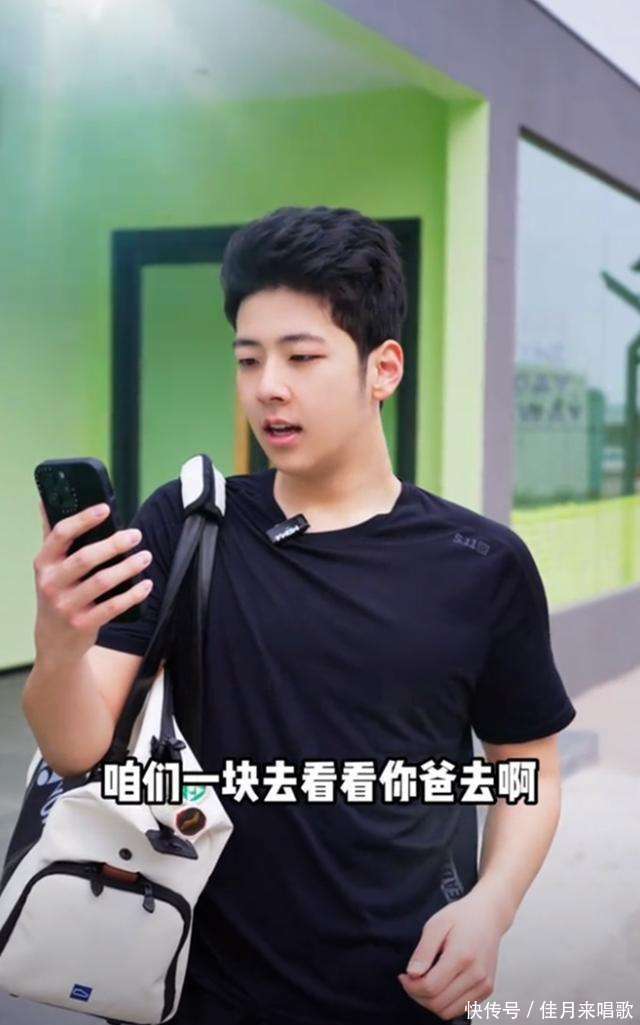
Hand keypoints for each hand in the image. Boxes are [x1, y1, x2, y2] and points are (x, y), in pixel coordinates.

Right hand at [33, 500, 152, 666]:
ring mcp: (66, 606)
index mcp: (44, 563)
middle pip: (85, 558)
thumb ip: (52, 537)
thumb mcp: (49, 568)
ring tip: (145, 556)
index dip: (83, 519)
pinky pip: (113, 607)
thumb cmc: (58, 594)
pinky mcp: (83, 624)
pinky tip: (147, 584)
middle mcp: (51, 584)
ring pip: (102, 582)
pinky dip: (132, 595)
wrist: (54, 642)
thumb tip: (45, 501)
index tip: (106, 509)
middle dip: (114, 544)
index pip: (61, 534)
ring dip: (128, 567)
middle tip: (136, 535)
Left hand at [397, 888, 504, 1018]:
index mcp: (462, 956)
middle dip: (418, 996)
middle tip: (411, 980)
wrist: (488, 915)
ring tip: (424, 983)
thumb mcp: (436, 924)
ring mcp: (484, 985)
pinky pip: (460, 1009)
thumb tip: (412, 974)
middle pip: (438, 1004)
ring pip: (448, 1012)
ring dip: (430, 1003)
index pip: (430, 987)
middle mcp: (476, 975)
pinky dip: (445, 1003)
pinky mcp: (487, 990)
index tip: (404, 976)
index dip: (411, 986)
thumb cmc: (461, 917)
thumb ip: (423, 951)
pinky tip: (440, 985)